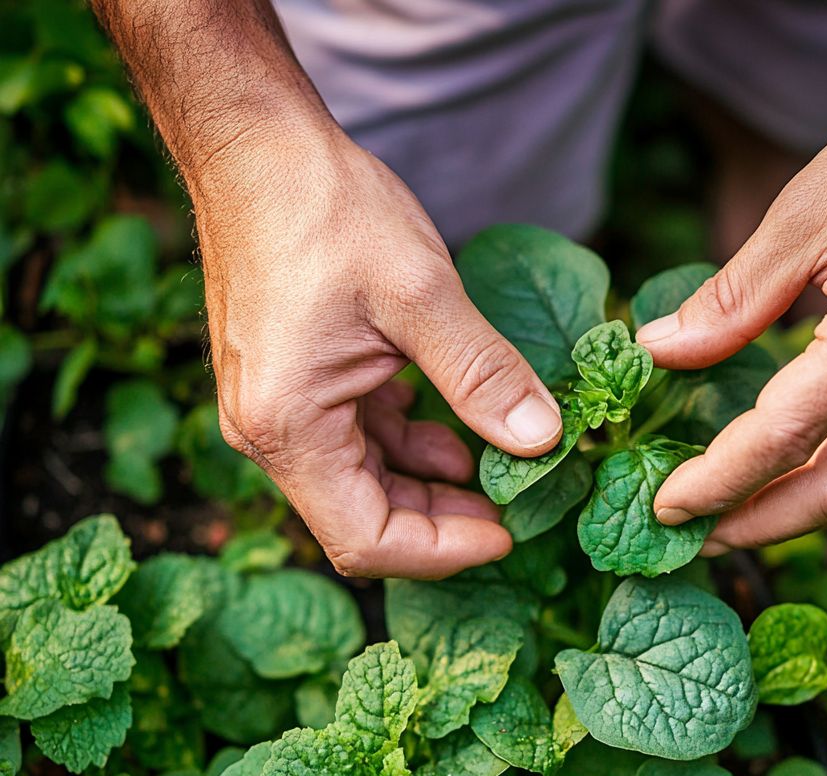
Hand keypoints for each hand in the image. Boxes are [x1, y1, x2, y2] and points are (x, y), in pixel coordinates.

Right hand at [197, 133, 561, 577]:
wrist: (255, 144)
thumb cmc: (322, 209)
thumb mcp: (420, 294)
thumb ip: (482, 375)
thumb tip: (543, 439)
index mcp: (288, 426)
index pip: (365, 539)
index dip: (441, 551)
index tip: (508, 536)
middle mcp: (272, 431)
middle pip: (364, 518)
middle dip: (444, 520)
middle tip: (518, 507)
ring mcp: (282, 407)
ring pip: (364, 480)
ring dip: (432, 483)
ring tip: (502, 468)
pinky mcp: (298, 380)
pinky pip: (358, 437)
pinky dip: (411, 442)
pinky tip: (459, 430)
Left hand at [637, 77, 826, 551]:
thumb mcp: (807, 209)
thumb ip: (733, 296)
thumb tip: (660, 351)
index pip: (786, 433)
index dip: (719, 479)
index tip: (669, 506)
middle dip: (760, 525)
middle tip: (699, 536)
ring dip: (809, 518)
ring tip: (744, 521)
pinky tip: (814, 484)